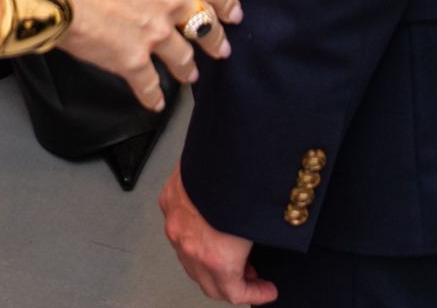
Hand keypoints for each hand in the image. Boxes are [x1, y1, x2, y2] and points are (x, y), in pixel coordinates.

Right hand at [42, 0, 241, 110]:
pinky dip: (153, 97)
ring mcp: (155, 34)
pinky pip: (150, 85)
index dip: (227, 2)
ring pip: (184, 58)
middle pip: (204, 24)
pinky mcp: (135, 62)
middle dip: (216, 39)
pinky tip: (155, 103)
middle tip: (222, 48)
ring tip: (191, 75)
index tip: (235, 13)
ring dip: (189, 69)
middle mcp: (170, 2)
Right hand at [160, 165, 277, 304]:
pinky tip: (208, 226)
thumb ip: (255, 246)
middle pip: (207, 284)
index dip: (254, 295)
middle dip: (231, 282)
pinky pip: (179, 229)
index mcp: (215, 257)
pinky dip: (193, 236)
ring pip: (188, 259)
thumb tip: (265, 248)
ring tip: (230, 250)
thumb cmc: (246, 181)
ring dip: (210, 263)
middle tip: (250, 273)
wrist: (227, 144)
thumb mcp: (261, 223)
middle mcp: (190, 245)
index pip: (232, 294)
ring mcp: (176, 224)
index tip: (267, 290)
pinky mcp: (169, 201)